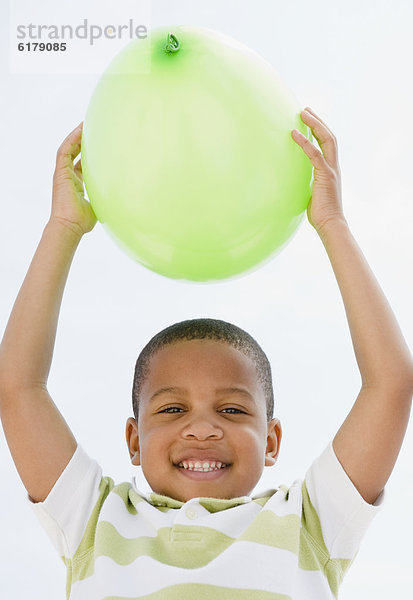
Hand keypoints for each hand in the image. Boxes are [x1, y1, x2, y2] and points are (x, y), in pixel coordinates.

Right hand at [50, 122, 96, 237]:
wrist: (70, 226)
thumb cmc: (83, 221)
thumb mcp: (98, 204)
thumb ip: (105, 197)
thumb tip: (122, 196)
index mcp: (76, 184)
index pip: (82, 163)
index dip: (89, 153)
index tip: (99, 144)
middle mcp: (68, 176)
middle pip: (74, 153)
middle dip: (82, 140)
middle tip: (92, 127)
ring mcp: (62, 174)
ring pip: (68, 148)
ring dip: (76, 136)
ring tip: (85, 123)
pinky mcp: (59, 173)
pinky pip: (64, 151)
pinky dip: (71, 140)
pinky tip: (80, 131)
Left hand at [291, 107, 346, 233]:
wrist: (330, 224)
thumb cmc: (320, 213)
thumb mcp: (312, 194)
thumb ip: (308, 184)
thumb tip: (296, 182)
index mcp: (331, 170)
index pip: (328, 144)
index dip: (320, 130)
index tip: (310, 119)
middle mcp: (334, 166)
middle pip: (329, 136)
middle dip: (318, 121)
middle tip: (306, 109)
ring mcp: (331, 170)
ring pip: (326, 139)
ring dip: (314, 124)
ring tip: (303, 113)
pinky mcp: (325, 175)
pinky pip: (314, 154)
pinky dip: (304, 142)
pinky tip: (294, 134)